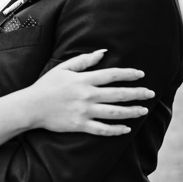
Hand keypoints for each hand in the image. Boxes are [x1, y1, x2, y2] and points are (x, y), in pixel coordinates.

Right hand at [29, 49, 154, 135]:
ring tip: (144, 110)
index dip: (128, 74)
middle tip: (151, 94)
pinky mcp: (80, 125)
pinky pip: (102, 129)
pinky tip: (126, 128)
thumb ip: (83, 60)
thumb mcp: (63, 68)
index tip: (141, 74)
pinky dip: (115, 130)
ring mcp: (84, 112)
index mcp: (83, 80)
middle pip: (117, 94)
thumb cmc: (47, 85)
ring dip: (131, 111)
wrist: (31, 106)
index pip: (111, 75)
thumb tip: (102, 52)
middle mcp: (86, 95)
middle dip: (137, 93)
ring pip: (114, 112)